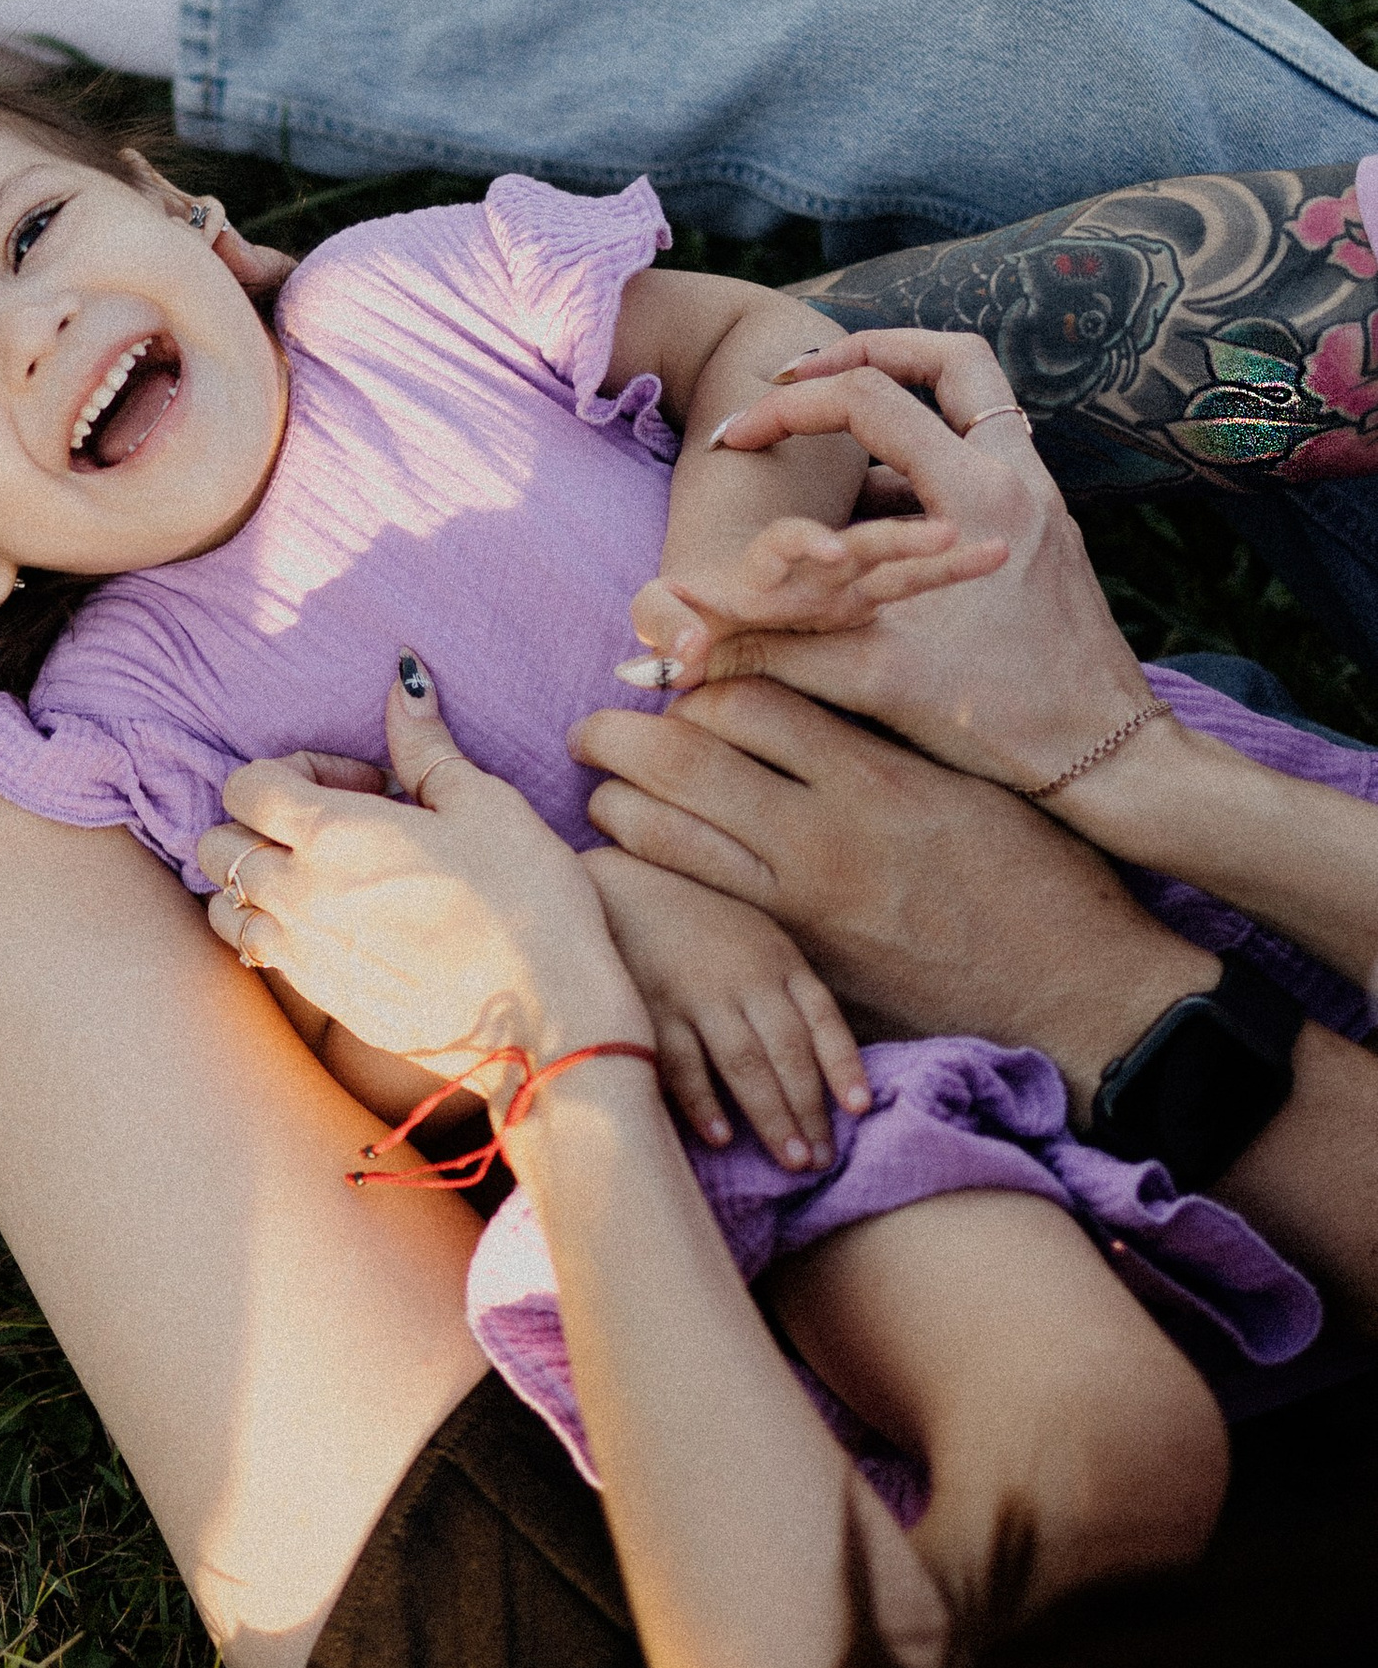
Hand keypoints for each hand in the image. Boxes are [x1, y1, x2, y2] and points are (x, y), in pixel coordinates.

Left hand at [195, 657, 649, 1091]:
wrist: (547, 1019)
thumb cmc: (527, 901)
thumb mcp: (484, 804)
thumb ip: (425, 745)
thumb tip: (403, 677)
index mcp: (332, 834)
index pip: (246, 784)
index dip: (294, 769)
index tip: (359, 784)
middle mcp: (298, 895)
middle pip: (216, 844)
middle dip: (259, 823)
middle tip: (332, 828)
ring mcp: (303, 955)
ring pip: (223, 907)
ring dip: (254, 882)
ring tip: (321, 879)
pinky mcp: (321, 1002)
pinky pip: (257, 956)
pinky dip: (272, 931)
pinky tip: (336, 925)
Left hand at [566, 680, 1217, 1111]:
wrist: (1076, 990)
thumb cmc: (1037, 874)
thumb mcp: (965, 781)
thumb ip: (875, 743)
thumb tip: (793, 699)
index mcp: (874, 773)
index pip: (749, 699)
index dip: (697, 681)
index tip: (675, 678)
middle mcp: (826, 836)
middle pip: (684, 760)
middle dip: (621, 735)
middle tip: (591, 727)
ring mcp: (803, 908)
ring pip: (668, 839)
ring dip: (619, 806)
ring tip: (603, 790)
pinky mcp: (798, 964)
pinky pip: (698, 906)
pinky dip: (654, 875)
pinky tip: (636, 860)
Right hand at [585, 850, 868, 1166]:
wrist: (622, 888)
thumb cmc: (701, 923)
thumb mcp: (757, 937)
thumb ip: (787, 987)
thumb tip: (820, 1056)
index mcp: (779, 961)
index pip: (823, 1019)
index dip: (844, 1065)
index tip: (859, 1109)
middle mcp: (745, 979)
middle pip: (787, 1051)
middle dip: (808, 1109)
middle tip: (821, 1159)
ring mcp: (698, 995)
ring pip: (744, 1063)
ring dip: (771, 1115)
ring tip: (792, 1159)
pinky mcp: (652, 1009)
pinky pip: (682, 1064)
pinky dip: (703, 1102)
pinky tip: (721, 1138)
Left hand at [623, 504, 1004, 693]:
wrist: (709, 616)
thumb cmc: (690, 610)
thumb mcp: (668, 613)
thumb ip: (664, 620)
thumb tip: (668, 654)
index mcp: (771, 566)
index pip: (789, 543)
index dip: (803, 542)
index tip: (831, 550)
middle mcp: (816, 572)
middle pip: (864, 547)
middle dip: (899, 543)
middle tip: (945, 536)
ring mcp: (848, 591)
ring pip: (902, 569)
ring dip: (940, 562)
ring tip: (992, 552)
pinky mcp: (865, 615)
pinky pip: (917, 591)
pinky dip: (953, 576)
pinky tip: (996, 563)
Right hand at [695, 330, 1157, 794]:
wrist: (1107, 753)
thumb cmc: (999, 719)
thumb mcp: (873, 681)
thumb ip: (775, 653)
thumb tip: (682, 657)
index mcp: (974, 494)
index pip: (867, 398)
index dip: (785, 408)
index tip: (733, 440)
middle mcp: (1017, 476)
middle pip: (948, 357)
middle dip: (867, 351)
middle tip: (804, 376)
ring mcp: (1040, 496)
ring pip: (974, 398)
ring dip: (902, 398)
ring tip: (833, 433)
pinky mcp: (1046, 525)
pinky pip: (980, 454)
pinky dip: (924, 457)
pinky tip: (875, 509)